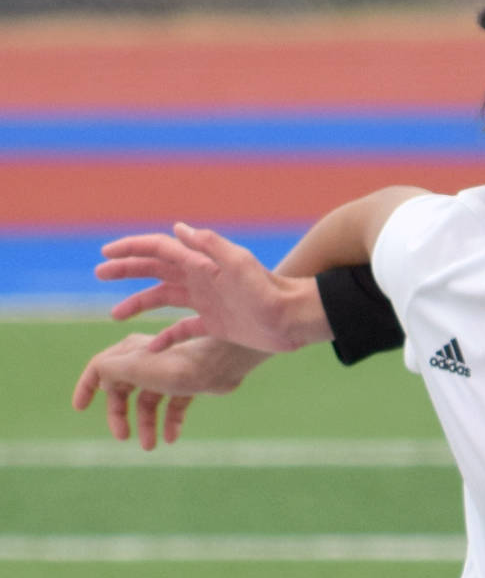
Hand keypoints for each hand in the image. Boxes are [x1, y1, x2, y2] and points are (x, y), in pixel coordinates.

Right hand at [71, 332, 264, 449]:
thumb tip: (102, 381)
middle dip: (120, 415)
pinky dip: (170, 422)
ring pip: (149, 403)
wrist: (218, 365)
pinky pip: (173, 407)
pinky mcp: (188, 385)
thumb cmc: (174, 365)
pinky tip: (171, 438)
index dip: (87, 387)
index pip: (100, 369)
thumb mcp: (132, 368)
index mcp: (129, 353)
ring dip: (147, 425)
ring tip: (150, 446)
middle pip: (124, 391)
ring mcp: (168, 374)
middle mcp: (147, 361)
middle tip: (122, 437)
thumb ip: (108, 372)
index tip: (79, 408)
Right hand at [95, 223, 325, 351]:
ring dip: (138, 303)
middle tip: (99, 273)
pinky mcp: (214, 325)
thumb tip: (177, 228)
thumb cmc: (270, 291)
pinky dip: (165, 338)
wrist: (294, 319)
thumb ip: (210, 246)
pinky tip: (149, 349)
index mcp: (202, 262)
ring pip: (163, 299)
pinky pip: (182, 331)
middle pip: (155, 270)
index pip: (159, 248)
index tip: (106, 254)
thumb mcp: (240, 264)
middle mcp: (201, 279)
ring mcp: (206, 302)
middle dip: (126, 270)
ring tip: (115, 316)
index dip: (132, 248)